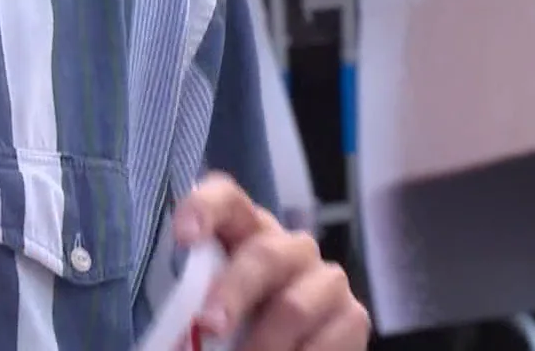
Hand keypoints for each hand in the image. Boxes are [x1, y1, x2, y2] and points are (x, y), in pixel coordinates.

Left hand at [174, 173, 369, 349]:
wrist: (287, 349)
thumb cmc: (235, 326)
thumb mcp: (208, 309)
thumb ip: (194, 302)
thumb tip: (181, 323)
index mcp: (245, 232)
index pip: (227, 199)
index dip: (205, 209)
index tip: (183, 237)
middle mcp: (289, 247)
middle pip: (264, 255)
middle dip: (234, 292)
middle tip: (210, 326)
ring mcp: (326, 280)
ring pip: (293, 306)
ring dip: (263, 344)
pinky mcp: (353, 317)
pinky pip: (327, 342)